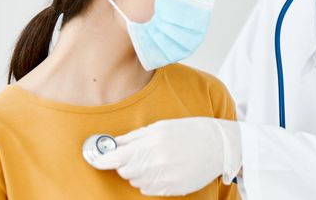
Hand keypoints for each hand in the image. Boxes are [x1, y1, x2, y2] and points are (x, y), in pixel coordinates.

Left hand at [91, 117, 241, 195]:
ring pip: (135, 181)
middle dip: (126, 162)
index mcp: (153, 143)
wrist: (220, 146)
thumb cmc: (191, 131)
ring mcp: (165, 178)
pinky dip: (149, 180)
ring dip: (138, 171)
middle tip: (139, 152)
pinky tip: (163, 168)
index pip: (116, 157)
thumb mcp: (162, 126)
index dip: (101, 160)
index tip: (95, 159)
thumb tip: (112, 144)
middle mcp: (157, 162)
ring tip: (155, 159)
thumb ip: (134, 137)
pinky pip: (148, 189)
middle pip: (124, 171)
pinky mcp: (172, 189)